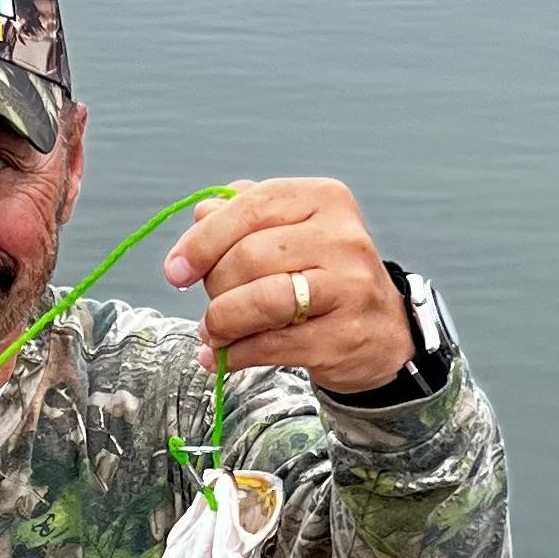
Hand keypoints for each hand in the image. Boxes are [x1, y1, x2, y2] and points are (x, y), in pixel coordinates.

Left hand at [162, 177, 413, 393]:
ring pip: (260, 301)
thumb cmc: (325, 278)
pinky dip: (236, 355)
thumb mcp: (291, 234)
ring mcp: (347, 287)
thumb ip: (246, 217)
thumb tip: (201, 213)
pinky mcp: (342, 335)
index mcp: (324, 199)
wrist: (382, 331)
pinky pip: (271, 346)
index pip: (250, 207)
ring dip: (222, 323)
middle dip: (215, 288)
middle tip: (209, 311)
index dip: (203, 241)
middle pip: (250, 257)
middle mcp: (341, 238)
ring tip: (213, 335)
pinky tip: (224, 358)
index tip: (176, 271)